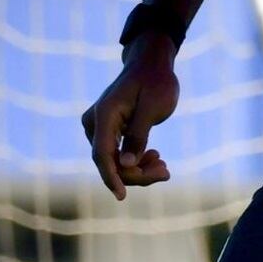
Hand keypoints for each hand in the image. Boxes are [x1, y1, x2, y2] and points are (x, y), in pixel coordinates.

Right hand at [80, 33, 179, 200]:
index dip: (112, 177)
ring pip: (114, 162)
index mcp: (104, 114)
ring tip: (164, 167)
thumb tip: (125, 165)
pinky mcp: (108, 132)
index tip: (121, 196)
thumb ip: (138, 135)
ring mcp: (99, 128)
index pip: (102, 154)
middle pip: (109, 161)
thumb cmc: (156, 82)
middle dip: (136, 174)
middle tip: (166, 173)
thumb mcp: (153, 107)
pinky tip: (155, 158)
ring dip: (138, 169)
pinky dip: (136, 161)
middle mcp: (95, 122)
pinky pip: (117, 155)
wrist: (151, 65)